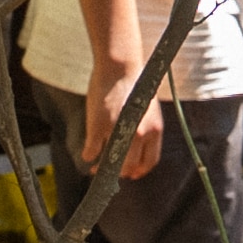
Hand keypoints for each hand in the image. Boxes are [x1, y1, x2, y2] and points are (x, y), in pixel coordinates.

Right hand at [83, 64, 165, 181]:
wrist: (120, 68)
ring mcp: (119, 132)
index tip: (131, 174)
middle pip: (129, 166)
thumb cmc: (133, 84)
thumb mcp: (147, 110)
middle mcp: (139, 135)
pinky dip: (88, 155)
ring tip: (95, 168)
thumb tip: (138, 142)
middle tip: (109, 172)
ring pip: (110, 162)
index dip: (139, 171)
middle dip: (119, 172)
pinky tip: (87, 154)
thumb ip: (145, 127)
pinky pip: (91, 150)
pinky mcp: (98, 127)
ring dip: (101, 168)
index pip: (149, 161)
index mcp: (154, 130)